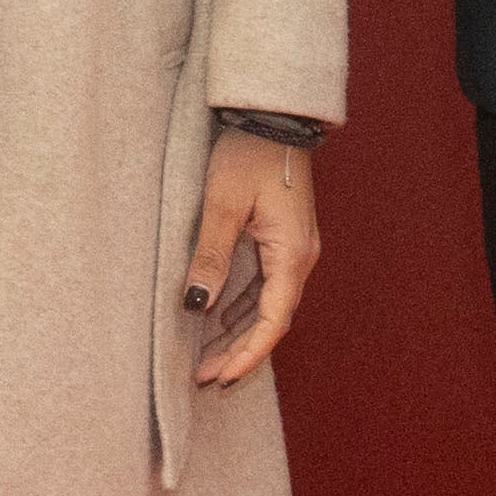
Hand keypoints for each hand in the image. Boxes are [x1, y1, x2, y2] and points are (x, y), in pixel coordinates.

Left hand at [180, 137, 321, 389]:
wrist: (273, 117)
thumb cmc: (248, 154)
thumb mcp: (223, 205)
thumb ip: (212, 257)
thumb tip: (196, 305)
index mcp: (292, 255)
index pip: (272, 321)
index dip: (247, 354)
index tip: (221, 377)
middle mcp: (299, 258)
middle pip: (270, 319)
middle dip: (239, 351)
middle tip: (204, 378)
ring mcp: (292, 249)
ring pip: (266, 304)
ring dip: (238, 332)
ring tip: (205, 357)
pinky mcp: (280, 238)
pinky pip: (263, 285)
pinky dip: (241, 307)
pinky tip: (217, 318)